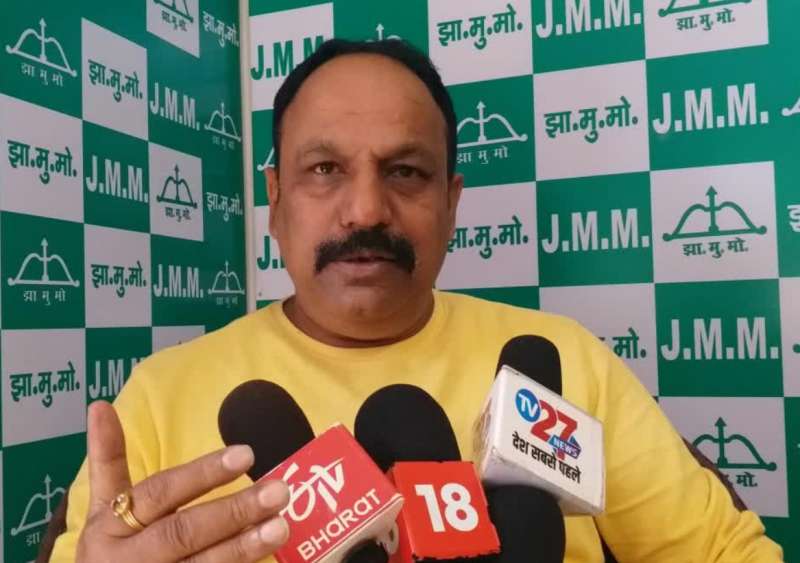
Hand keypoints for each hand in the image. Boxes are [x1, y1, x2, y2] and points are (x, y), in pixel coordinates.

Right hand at [76, 401, 289, 561]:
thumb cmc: (106, 553)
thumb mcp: (99, 509)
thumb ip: (107, 459)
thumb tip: (100, 405)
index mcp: (109, 527)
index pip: (161, 493)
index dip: (202, 474)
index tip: (246, 454)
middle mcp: (127, 560)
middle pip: (183, 533)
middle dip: (233, 512)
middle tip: (279, 490)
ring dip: (243, 547)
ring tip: (281, 526)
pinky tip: (268, 559)